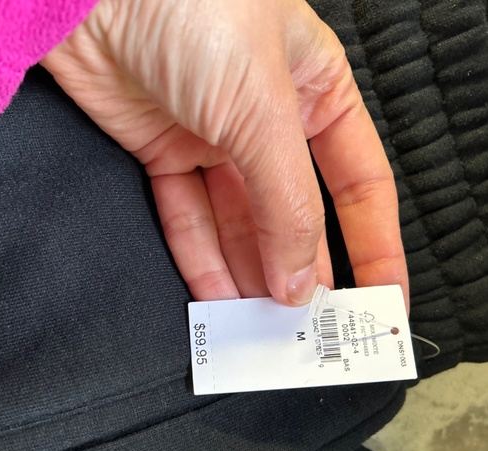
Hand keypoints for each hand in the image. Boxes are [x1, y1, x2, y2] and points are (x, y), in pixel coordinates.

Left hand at [41, 0, 408, 307]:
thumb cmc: (191, 7)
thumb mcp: (262, 109)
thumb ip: (286, 201)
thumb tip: (300, 274)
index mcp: (314, 93)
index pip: (358, 185)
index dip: (374, 245)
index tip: (381, 297)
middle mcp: (267, 121)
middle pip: (294, 214)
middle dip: (301, 270)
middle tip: (308, 326)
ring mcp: (213, 140)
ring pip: (238, 225)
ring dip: (249, 275)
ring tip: (261, 325)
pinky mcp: (163, 154)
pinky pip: (188, 218)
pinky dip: (201, 259)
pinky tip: (218, 296)